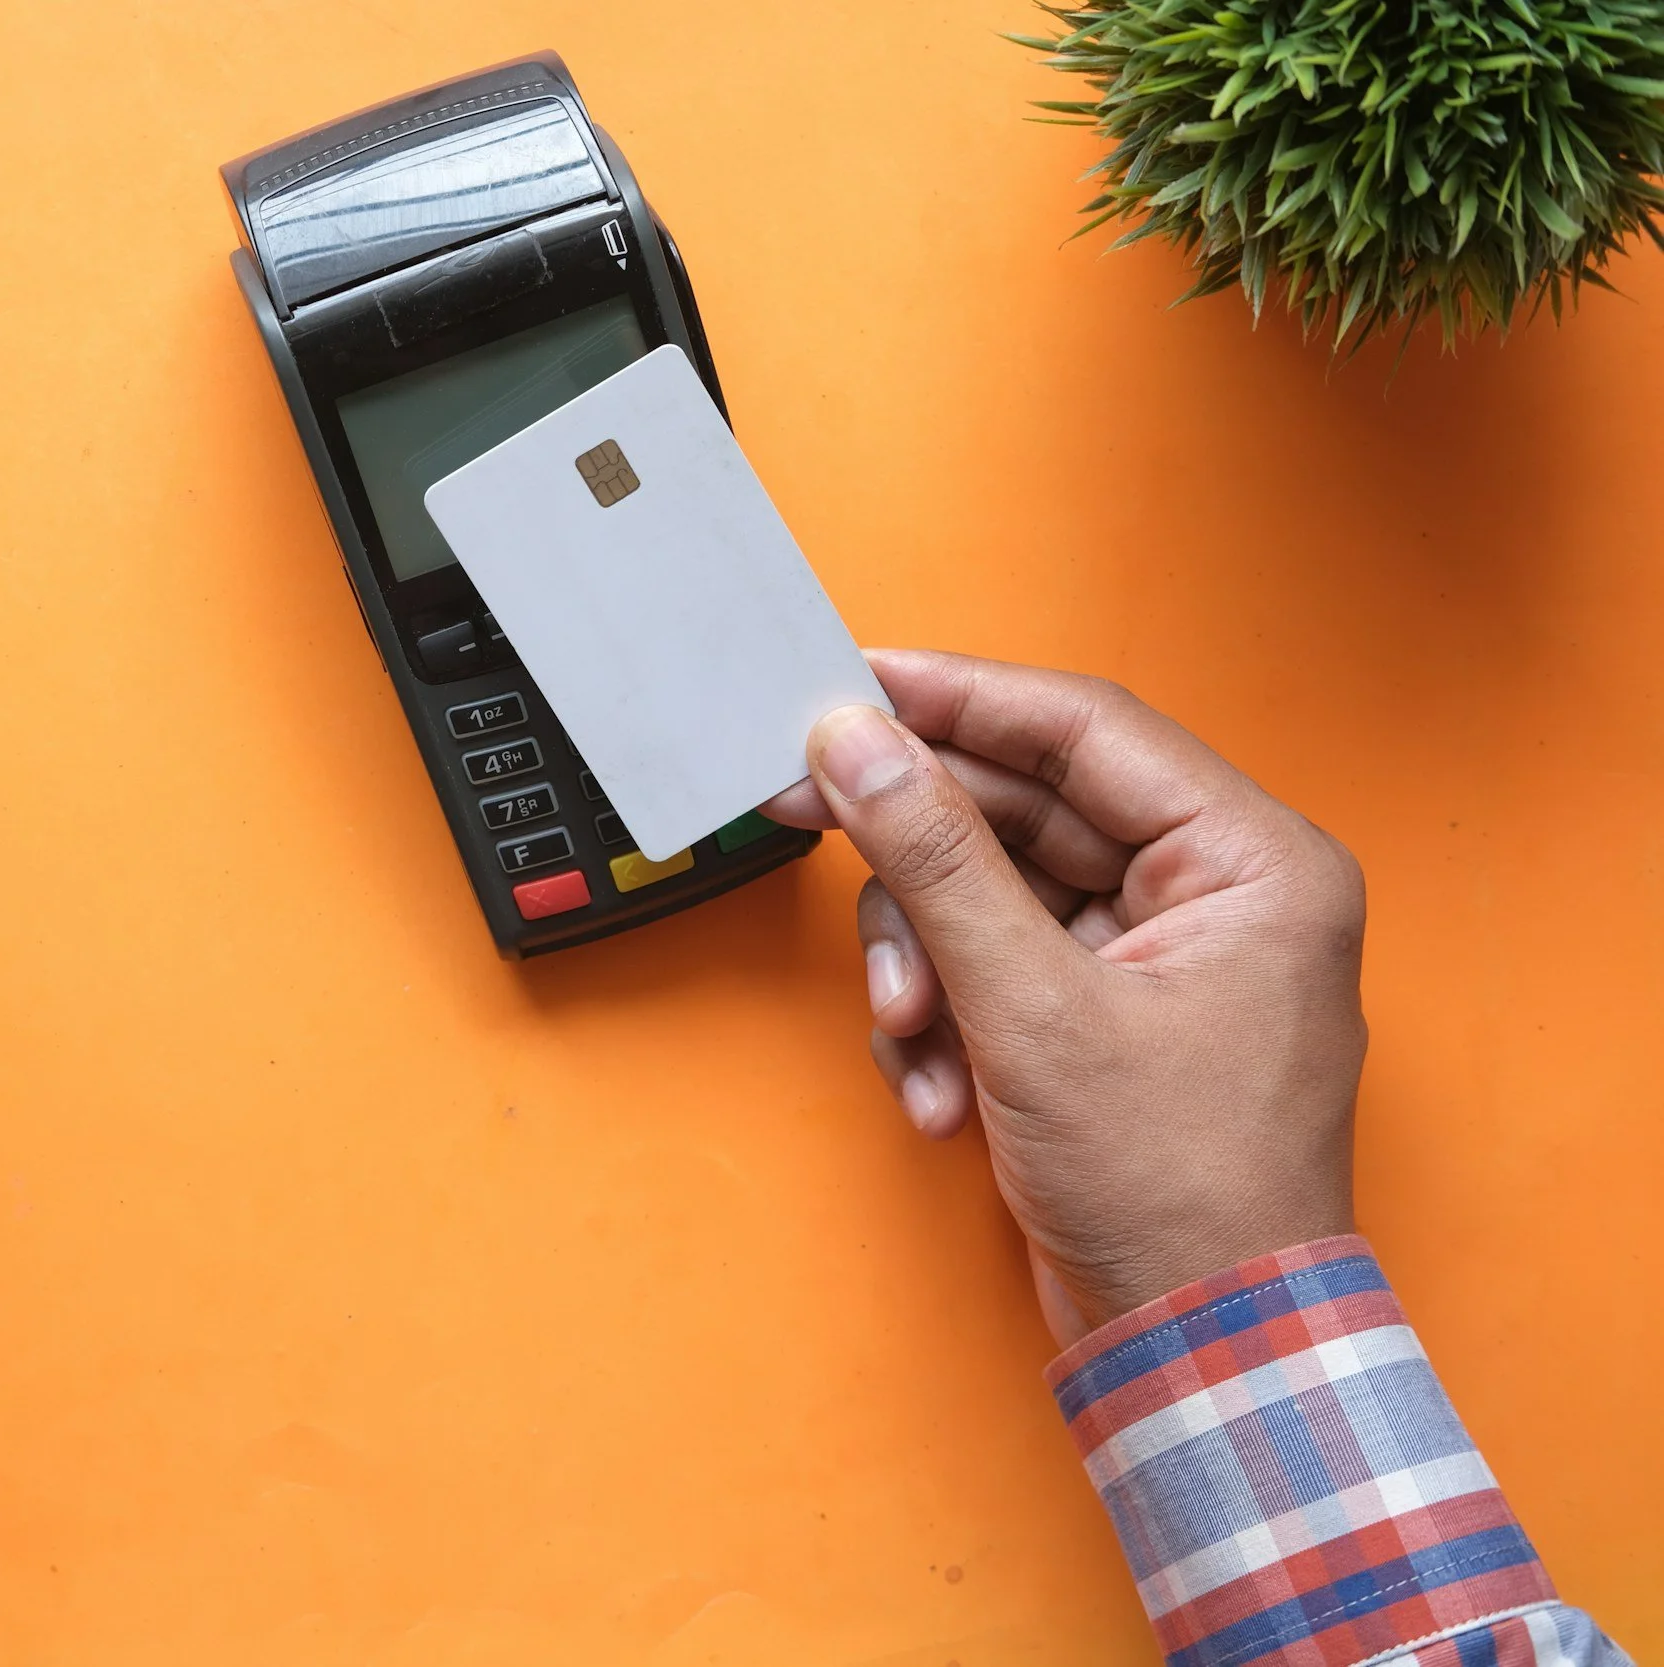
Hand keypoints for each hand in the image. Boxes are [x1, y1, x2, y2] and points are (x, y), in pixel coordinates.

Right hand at [763, 650, 1364, 1343]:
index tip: (854, 682)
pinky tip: (944, 1091)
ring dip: (926, 960)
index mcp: (1250, 862)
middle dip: (918, 854)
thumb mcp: (1032, 1008)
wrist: (1198, 1351)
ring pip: (993, 894)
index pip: (1086, 729)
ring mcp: (1156, 961)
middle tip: (806, 813)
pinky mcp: (1104, 1021)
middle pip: (1026, 811)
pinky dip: (949, 1020)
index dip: (960, 697)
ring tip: (915, 1032)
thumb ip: (937, 859)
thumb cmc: (1175, 1192)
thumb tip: (857, 744)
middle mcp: (1214, 895)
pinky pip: (995, 967)